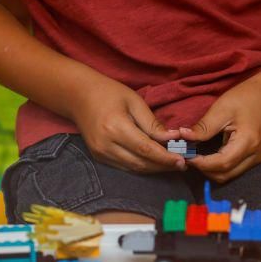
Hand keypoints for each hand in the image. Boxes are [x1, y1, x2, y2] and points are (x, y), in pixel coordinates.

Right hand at [70, 75, 184, 173]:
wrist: (78, 96)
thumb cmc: (109, 93)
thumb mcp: (134, 101)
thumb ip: (153, 123)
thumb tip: (173, 139)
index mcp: (115, 128)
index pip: (146, 149)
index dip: (165, 157)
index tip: (182, 160)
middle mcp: (106, 145)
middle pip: (141, 163)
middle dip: (162, 166)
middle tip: (181, 164)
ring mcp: (100, 153)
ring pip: (134, 168)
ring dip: (154, 168)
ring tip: (171, 165)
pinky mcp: (99, 157)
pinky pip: (125, 167)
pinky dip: (141, 166)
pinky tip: (154, 162)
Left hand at [180, 80, 260, 182]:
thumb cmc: (245, 99)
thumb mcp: (222, 109)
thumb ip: (204, 127)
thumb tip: (183, 136)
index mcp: (248, 142)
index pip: (221, 163)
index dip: (202, 164)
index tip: (187, 156)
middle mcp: (254, 155)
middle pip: (225, 174)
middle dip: (204, 169)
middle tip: (189, 157)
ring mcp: (256, 159)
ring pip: (228, 175)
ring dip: (211, 170)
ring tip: (198, 157)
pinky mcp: (254, 159)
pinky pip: (233, 170)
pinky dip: (219, 167)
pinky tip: (209, 156)